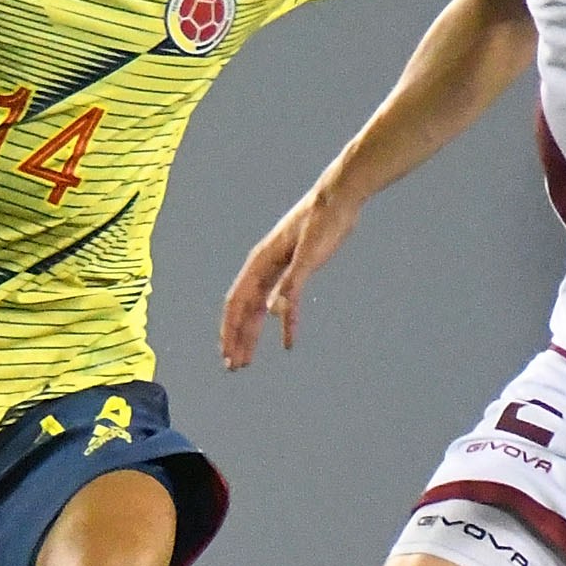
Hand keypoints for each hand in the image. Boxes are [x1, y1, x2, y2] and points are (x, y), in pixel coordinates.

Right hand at [221, 186, 361, 368]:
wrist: (338, 199)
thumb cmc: (322, 220)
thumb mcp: (309, 252)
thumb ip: (292, 281)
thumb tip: (275, 311)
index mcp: (261, 263)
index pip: (238, 302)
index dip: (230, 329)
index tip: (228, 353)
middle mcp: (264, 268)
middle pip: (244, 310)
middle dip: (237, 338)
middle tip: (233, 366)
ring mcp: (278, 270)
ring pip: (259, 309)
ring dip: (253, 334)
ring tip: (247, 359)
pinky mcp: (294, 271)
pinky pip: (283, 303)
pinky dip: (284, 322)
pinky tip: (287, 340)